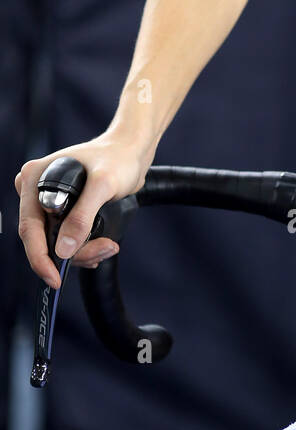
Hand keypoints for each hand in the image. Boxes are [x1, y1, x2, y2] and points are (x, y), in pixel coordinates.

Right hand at [16, 130, 154, 289]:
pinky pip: (66, 238)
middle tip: (102, 251)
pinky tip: (101, 245)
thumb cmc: (118, 157)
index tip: (55, 278)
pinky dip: (83, 248)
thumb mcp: (103, 185)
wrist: (133, 151)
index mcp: (35, 178)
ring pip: (56, 242)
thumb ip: (82, 216)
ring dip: (82, 251)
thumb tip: (63, 249)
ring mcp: (50, 201)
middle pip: (42, 238)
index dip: (40, 257)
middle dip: (72, 253)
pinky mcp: (64, 210)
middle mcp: (37, 190)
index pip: (29, 227)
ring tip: (108, 246)